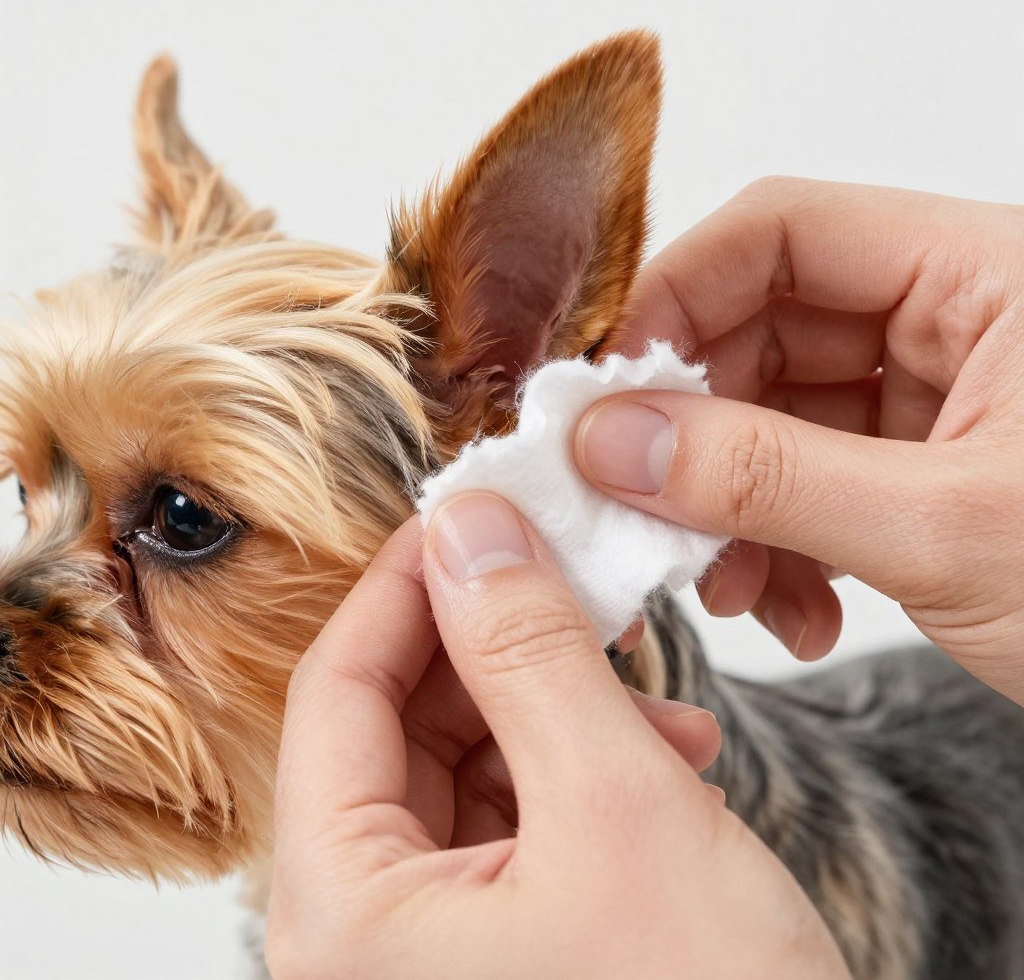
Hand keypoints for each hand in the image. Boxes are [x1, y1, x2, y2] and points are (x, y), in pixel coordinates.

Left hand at [266, 494, 848, 978]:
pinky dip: (581, 767)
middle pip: (401, 721)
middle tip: (575, 583)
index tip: (472, 513)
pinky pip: (514, 810)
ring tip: (658, 703)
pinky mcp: (498, 940)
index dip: (406, 584)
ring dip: (557, 704)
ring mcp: (430, 940)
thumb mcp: (617, 805)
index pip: (336, 688)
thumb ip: (531, 651)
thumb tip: (468, 527)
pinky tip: (667, 759)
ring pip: (466, 758)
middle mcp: (364, 930)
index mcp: (342, 911)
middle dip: (499, 643)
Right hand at [581, 178, 1023, 702]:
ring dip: (729, 509)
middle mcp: (953, 321)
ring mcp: (935, 401)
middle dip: (694, 436)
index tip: (604, 393)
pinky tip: (792, 610)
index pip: (783, 232)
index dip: (676, 299)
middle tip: (645, 514)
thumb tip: (611, 442)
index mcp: (988, 275)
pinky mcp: (922, 471)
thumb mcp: (947, 529)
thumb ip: (765, 477)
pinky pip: (809, 484)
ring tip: (731, 591)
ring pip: (773, 422)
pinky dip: (779, 547)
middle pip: (761, 335)